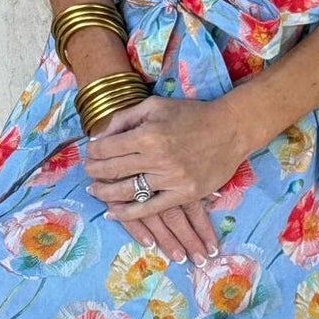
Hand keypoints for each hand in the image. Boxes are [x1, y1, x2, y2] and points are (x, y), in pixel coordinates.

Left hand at [87, 96, 253, 263]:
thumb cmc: (191, 114)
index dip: (93, 153)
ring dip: (105, 193)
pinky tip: (113, 213)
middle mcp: (157, 159)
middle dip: (94, 171)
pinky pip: (150, 208)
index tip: (89, 154)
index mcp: (148, 134)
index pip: (107, 148)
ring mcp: (171, 179)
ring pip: (127, 191)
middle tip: (88, 171)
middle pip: (113, 171)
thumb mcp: (155, 105)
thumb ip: (125, 118)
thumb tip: (98, 137)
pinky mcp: (184, 193)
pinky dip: (128, 213)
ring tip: (95, 190)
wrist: (230, 129)